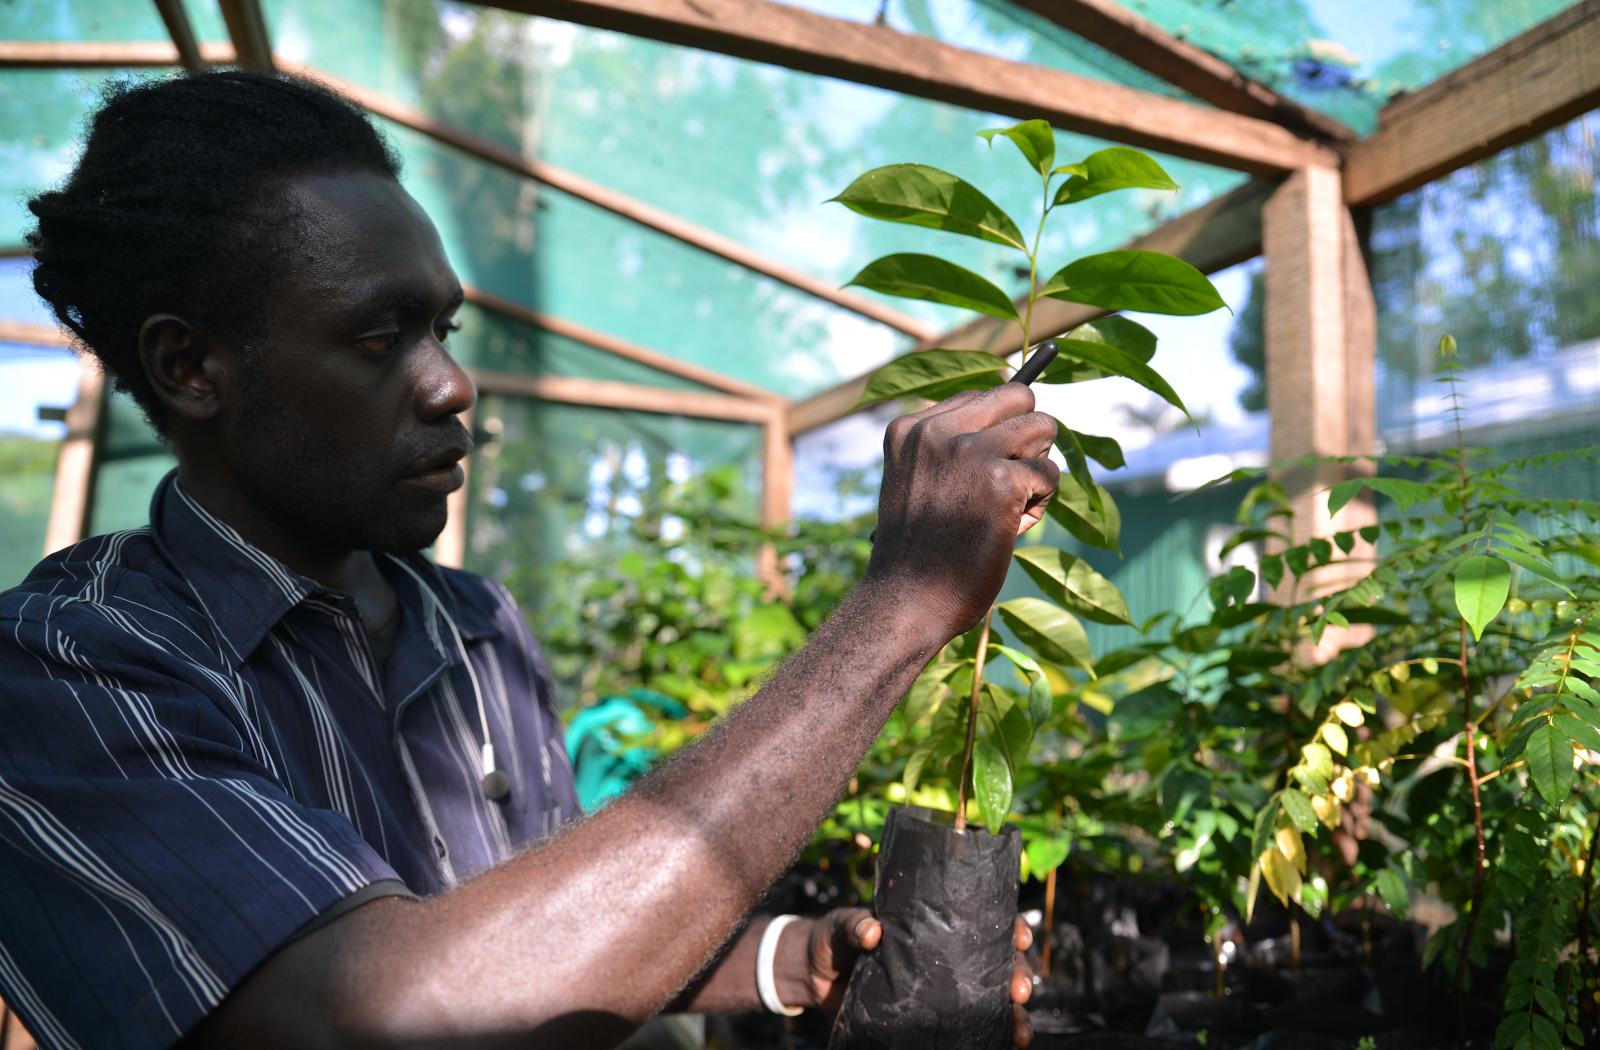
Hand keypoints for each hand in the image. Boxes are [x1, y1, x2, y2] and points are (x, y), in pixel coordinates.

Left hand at [778, 908, 1034, 1045]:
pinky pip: (965, 1027)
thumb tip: (873, 934)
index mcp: (934, 926)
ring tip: (1021, 1030)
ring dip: (1013, 1015)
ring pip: (990, 1000)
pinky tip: (1006, 1044)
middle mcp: (945, 957)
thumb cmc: (833, 940)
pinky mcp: (928, 1017)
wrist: (813, 977)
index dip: (1008, 927)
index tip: (1020, 935)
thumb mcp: (843, 927)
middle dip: (1018, 974)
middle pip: (997, 964)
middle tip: (1020, 989)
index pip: (982, 922)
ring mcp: (940, 990)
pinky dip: (990, 1036)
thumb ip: (855, 926)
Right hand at [866, 385, 1058, 640]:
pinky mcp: (1002, 481)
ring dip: (1036, 469)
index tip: (981, 475)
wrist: (905, 603)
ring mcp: (970, 452)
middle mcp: (937, 431)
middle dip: (1027, 438)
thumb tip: (1019, 419)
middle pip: (1018, 398)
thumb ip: (949, 449)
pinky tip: (1009, 529)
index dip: (997, 432)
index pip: (981, 396)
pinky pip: (1050, 475)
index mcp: (911, 429)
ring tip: (1008, 507)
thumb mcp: (916, 483)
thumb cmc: (917, 554)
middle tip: (1008, 483)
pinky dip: (1040, 504)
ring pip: (1042, 428)